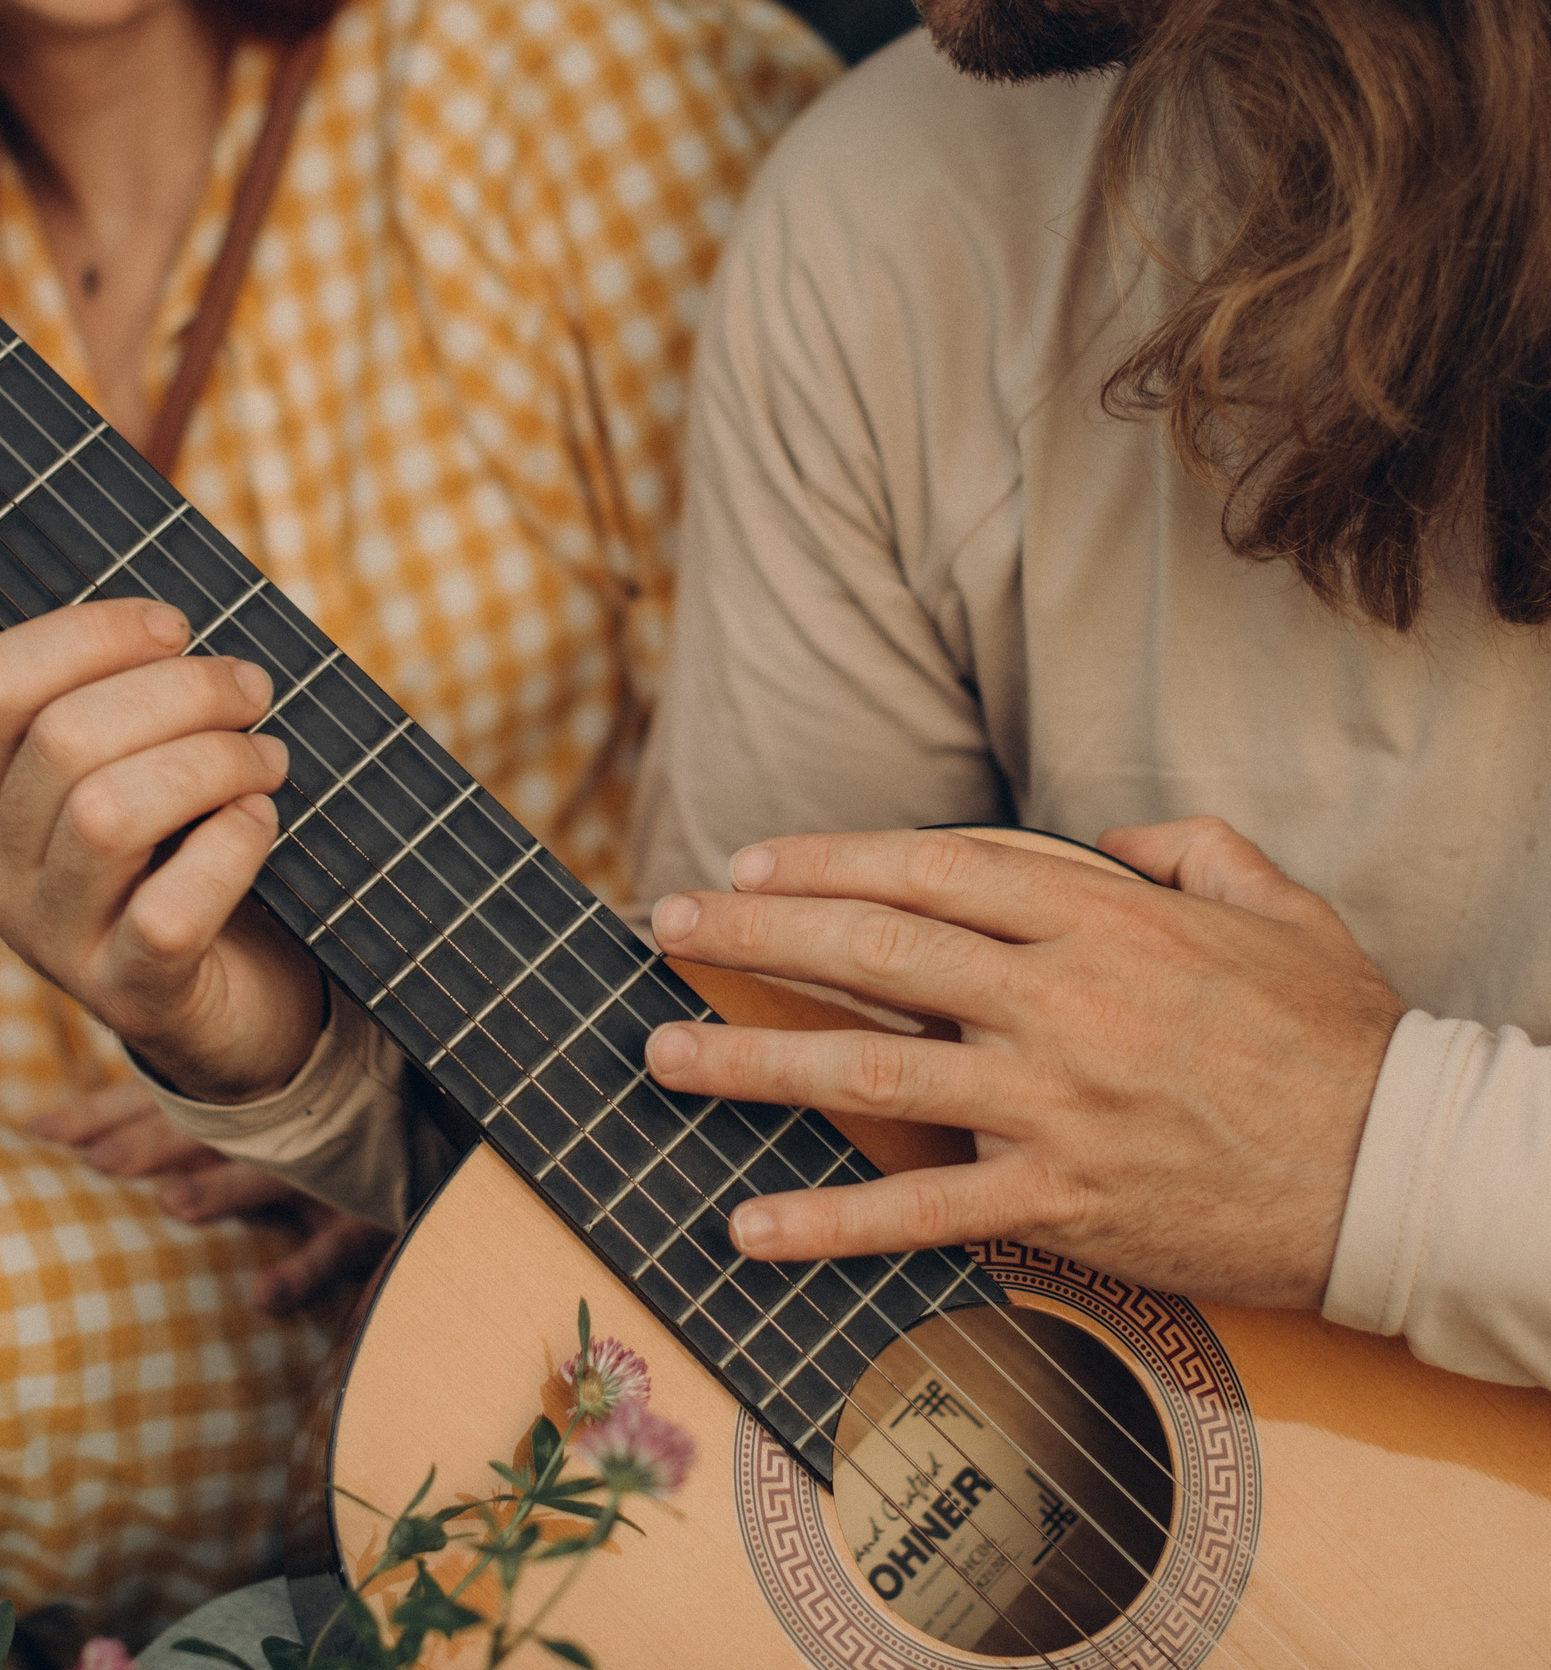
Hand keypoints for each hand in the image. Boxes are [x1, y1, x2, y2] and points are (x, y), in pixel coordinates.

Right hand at [0, 600, 324, 1102]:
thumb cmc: (186, 857)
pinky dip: (230, 848)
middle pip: (62, 741)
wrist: (226, 1009)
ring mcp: (54, 940)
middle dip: (180, 694)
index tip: (177, 627)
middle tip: (253, 691)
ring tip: (267, 758)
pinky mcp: (129, 997)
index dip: (89, 635)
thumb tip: (180, 626)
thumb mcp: (137, 773)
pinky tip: (262, 824)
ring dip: (210, 763)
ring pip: (106, 816)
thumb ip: (134, 704)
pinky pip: (169, 911)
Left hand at [27, 1083, 390, 1313]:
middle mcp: (270, 1122)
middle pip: (200, 1129)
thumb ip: (169, 1114)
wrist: (428, 1117)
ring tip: (176, 1205)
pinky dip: (302, 1270)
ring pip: (268, 1174)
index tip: (37, 1136)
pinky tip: (261, 1298)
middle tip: (94, 1165)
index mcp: (232, 1094)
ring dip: (224, 1189)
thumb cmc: (321, 1117)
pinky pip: (337, 1244)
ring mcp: (319, 1165)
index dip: (96, 1115)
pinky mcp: (367, 1211)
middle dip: (146, 1145)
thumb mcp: (240, 1108)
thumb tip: (65, 1143)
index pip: (152, 1097)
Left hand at [641, 818, 1406, 1306]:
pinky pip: (918, 1212)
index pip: (928, 869)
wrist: (1400, 1171)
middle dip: (752, 933)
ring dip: (750, 1061)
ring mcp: (1053, 1104)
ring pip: (867, 1071)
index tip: (745, 864)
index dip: (824, 861)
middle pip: (872, 951)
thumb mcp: (1277, 903)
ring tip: (662, 1055)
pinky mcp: (1060, 1203)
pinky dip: (825, 1220)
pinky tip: (747, 1224)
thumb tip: (1110, 837)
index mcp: (1102, 919)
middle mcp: (1061, 1000)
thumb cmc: (1338, 1034)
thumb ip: (1185, 850)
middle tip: (664, 927)